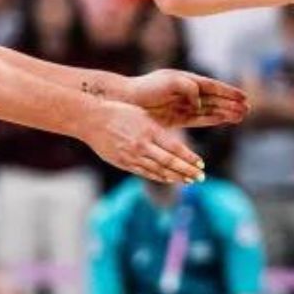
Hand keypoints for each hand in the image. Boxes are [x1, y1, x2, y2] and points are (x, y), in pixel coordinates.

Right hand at [81, 99, 205, 183]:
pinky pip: (145, 173)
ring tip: (189, 181)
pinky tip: (169, 179)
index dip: (189, 158)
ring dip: (176, 177)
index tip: (201, 164)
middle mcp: (142, 145)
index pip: (175, 148)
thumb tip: (174, 145)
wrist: (92, 120)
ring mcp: (132, 156)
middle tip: (201, 177)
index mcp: (149, 130)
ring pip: (159, 171)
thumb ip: (158, 131)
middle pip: (170, 163)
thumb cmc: (119, 112)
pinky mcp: (124, 163)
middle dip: (188, 171)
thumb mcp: (143, 116)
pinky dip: (159, 177)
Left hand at [124, 69, 249, 127]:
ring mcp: (183, 106)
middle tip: (248, 109)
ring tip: (240, 116)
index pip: (213, 86)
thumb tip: (201, 103)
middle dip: (231, 104)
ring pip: (210, 109)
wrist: (128, 100)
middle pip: (214, 99)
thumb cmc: (147, 87)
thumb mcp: (171, 81)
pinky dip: (212, 119)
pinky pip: (199, 119)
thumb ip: (190, 88)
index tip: (244, 97)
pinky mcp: (176, 118)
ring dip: (225, 112)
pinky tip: (224, 120)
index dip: (229, 92)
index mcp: (187, 79)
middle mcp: (187, 93)